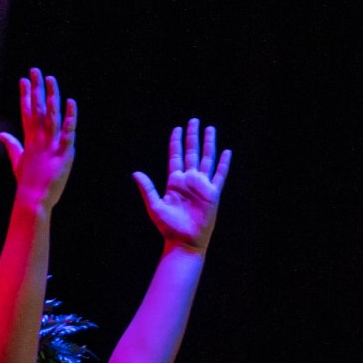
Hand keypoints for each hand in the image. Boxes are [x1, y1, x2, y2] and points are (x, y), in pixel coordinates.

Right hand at [0, 68, 76, 209]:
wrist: (33, 200)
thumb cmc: (26, 184)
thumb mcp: (17, 162)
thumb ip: (11, 145)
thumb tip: (1, 134)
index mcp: (29, 141)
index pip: (26, 113)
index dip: (25, 95)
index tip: (23, 79)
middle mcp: (38, 139)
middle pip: (38, 109)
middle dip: (36, 89)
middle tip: (35, 70)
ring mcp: (50, 145)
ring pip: (51, 116)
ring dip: (51, 96)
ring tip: (50, 79)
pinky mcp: (63, 153)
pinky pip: (67, 132)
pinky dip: (69, 117)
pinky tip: (71, 102)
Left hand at [132, 119, 230, 250]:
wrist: (184, 242)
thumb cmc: (168, 227)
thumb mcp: (155, 206)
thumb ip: (147, 188)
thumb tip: (135, 173)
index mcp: (175, 182)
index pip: (176, 156)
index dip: (176, 142)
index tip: (177, 128)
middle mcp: (189, 181)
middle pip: (192, 153)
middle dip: (193, 137)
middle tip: (194, 121)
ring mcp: (202, 186)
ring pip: (207, 159)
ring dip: (208, 144)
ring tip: (210, 129)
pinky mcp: (213, 194)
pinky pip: (219, 175)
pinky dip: (223, 163)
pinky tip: (226, 151)